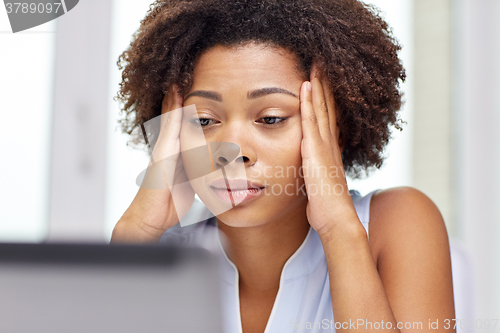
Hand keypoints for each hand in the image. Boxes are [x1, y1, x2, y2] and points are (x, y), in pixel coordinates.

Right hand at [111, 84, 194, 242]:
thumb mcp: (191, 181)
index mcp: (178, 152)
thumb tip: (216, 165)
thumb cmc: (169, 202)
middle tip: (191, 71)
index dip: (193, 106)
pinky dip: (173, 109)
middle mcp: (169, 146)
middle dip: (184, 94)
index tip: (204, 87)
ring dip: (177, 95)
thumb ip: (199, 168)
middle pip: (177, 114)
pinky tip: (177, 93)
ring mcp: (164, 148)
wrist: (151, 218)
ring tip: (183, 74)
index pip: (186, 123)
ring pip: (172, 115)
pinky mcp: (161, 153)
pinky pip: (169, 126)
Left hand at [299, 64, 358, 235]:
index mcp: (329, 149)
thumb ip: (314, 170)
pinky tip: (306, 86)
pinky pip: (311, 121)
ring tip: (316, 64)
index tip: (321, 80)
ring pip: (321, 108)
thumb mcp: (319, 182)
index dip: (325, 98)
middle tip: (322, 62)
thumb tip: (308, 169)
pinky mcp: (316, 151)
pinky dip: (309, 102)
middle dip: (325, 84)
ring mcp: (324, 145)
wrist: (336, 218)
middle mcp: (329, 143)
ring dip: (318, 85)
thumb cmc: (326, 205)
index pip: (327, 117)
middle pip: (327, 106)